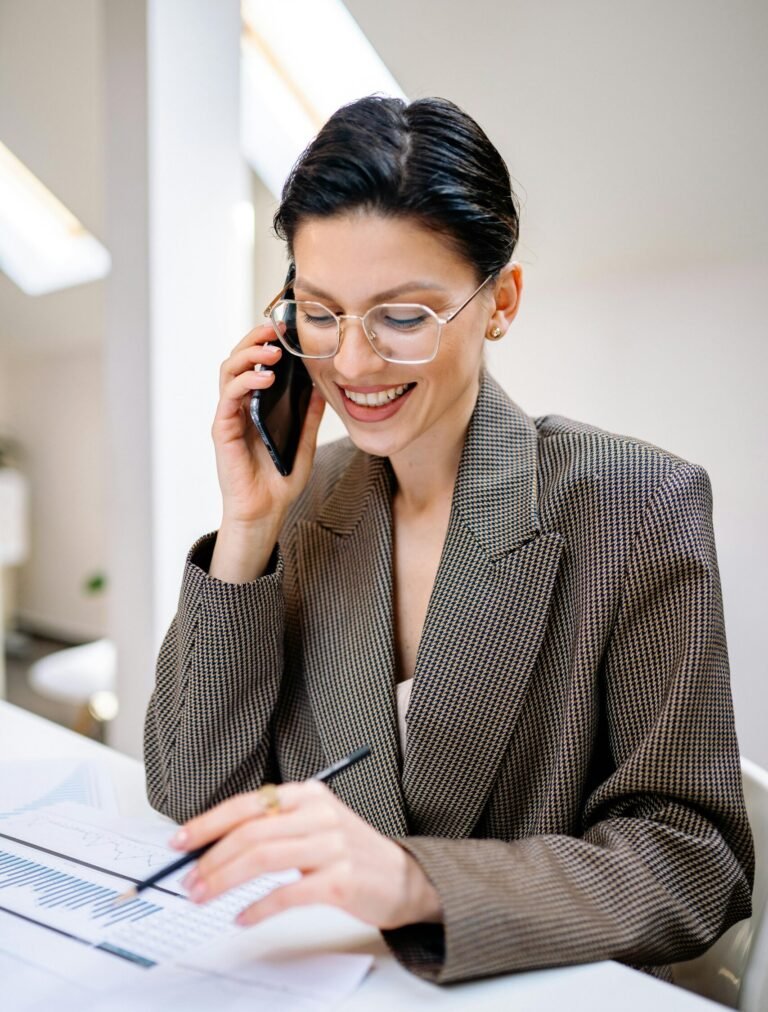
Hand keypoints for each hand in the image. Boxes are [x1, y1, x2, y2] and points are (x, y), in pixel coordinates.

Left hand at [170, 781, 442, 929]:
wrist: (403, 878)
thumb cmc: (349, 853)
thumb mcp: (313, 826)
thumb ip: (272, 829)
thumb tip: (214, 846)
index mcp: (308, 794)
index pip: (247, 804)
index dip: (208, 823)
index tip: (179, 842)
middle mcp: (320, 813)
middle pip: (251, 832)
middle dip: (211, 858)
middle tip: (187, 881)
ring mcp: (333, 846)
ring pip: (263, 858)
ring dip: (224, 880)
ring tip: (203, 896)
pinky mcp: (341, 880)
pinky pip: (288, 893)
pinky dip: (258, 907)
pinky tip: (241, 917)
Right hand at [212, 324, 324, 528]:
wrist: (265, 512)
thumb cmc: (279, 482)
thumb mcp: (304, 443)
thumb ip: (309, 416)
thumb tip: (320, 387)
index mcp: (256, 406)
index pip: (255, 364)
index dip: (266, 343)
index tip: (286, 330)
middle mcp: (239, 407)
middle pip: (238, 359)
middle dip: (255, 339)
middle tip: (275, 329)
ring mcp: (229, 416)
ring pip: (229, 371)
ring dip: (249, 355)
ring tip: (273, 352)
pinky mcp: (223, 429)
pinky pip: (229, 397)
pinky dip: (245, 381)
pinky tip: (266, 378)